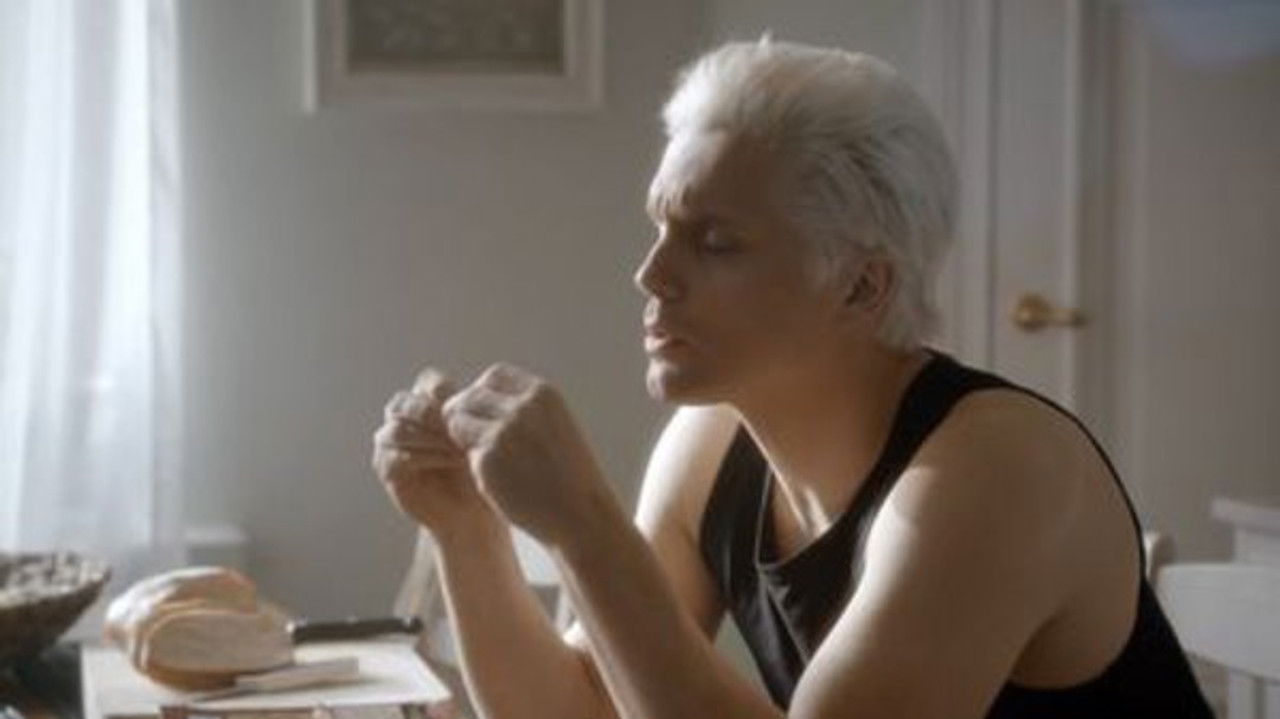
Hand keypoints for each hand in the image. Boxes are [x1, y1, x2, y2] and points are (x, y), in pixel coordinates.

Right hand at [372, 369, 493, 532]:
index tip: (469, 408)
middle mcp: (405, 418)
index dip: (445, 393)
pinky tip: (448, 461)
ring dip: (429, 438)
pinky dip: (422, 457)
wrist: (472, 508)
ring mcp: (391, 443)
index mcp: (429, 400)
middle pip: (403, 403)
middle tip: (457, 428)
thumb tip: (477, 395)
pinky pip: (394, 457)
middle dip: (430, 414)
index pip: (429, 382)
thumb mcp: (482, 437)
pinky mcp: (386, 468)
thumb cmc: (481, 467)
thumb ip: (472, 414)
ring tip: (458, 449)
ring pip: (396, 430)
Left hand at [441, 363, 613, 548]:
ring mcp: (504, 431)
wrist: (581, 514)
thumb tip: (473, 399)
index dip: (484, 394)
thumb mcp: (553, 426)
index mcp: (542, 394)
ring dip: (463, 438)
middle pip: (469, 395)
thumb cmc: (567, 475)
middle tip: (473, 441)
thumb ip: (521, 410)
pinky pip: (463, 452)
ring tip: (486, 460)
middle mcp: (522, 406)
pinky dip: (472, 464)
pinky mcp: (488, 458)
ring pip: (457, 420)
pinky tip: (494, 480)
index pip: (494, 376)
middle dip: (465, 415)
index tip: (486, 416)